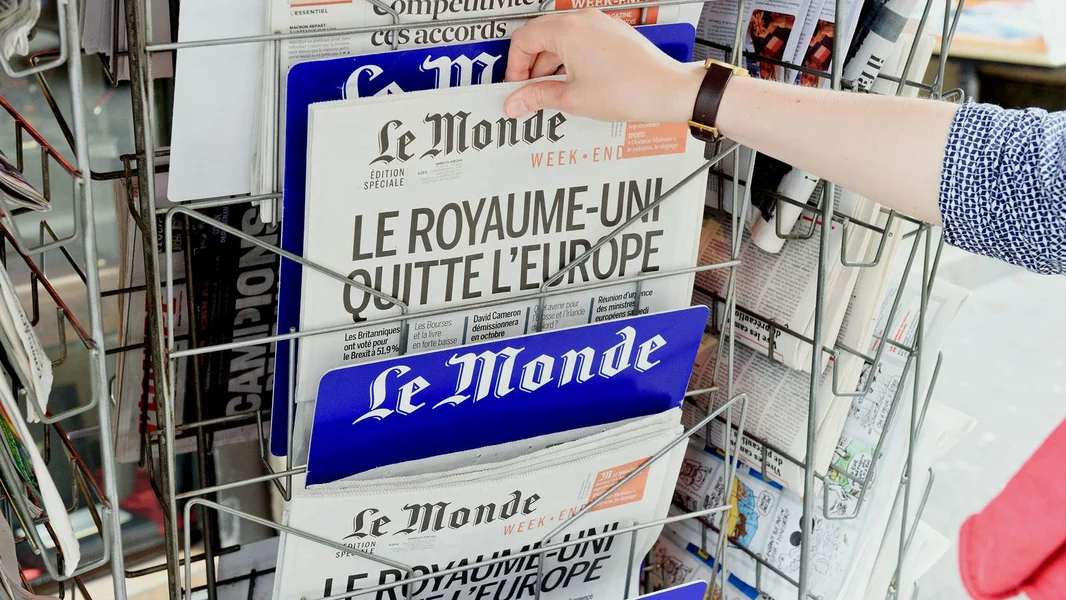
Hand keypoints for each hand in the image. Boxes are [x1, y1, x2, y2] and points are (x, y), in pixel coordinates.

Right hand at [503, 9, 703, 122]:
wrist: (668, 90)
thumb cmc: (630, 90)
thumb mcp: (573, 98)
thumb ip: (538, 97)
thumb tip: (516, 101)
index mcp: (568, 30)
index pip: (523, 39)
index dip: (514, 66)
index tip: (516, 86)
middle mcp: (583, 19)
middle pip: (539, 36)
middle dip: (530, 65)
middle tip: (529, 91)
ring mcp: (599, 24)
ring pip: (560, 39)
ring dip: (549, 64)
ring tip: (553, 93)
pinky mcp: (611, 33)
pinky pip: (579, 41)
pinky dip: (569, 60)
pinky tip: (573, 84)